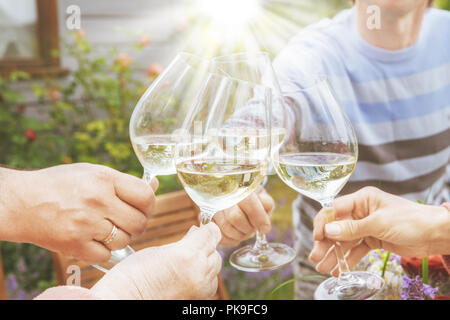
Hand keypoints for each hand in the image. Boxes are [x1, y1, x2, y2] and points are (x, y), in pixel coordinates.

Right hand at [0, 163, 157, 262]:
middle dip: (137, 223)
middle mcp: (97, 201)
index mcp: (104, 179)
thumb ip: (124, 182)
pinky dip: (103, 250)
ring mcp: (86, 224)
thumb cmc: (61, 184)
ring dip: (120, 237)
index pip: (146, 197)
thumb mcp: (93, 173)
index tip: (143, 207)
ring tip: (105, 228)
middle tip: (125, 220)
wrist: (21, 202)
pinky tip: (92, 238)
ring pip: (125, 240)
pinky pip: (106, 255)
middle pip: (139, 222)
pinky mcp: (75, 245)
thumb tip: (154, 185)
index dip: (149, 204)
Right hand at [91, 222, 222, 299]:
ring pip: (215, 267)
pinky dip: (205, 277)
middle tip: (191, 244)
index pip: (212, 233)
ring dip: (206, 261)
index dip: (206, 228)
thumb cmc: (133, 274)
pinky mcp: (197, 299)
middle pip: (215, 250)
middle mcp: (199, 271)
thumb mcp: (159, 250)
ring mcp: (199, 288)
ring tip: (188, 261)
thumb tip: (196, 233)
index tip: (201, 227)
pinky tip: (190, 275)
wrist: (124, 299)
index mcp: (188, 254)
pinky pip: (210, 283)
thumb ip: (182, 242)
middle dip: (206, 245)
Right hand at [213, 188, 274, 246]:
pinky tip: (236, 232)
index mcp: (238, 185)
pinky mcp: (206, 220)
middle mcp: (221, 194)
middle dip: (248, 227)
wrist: (235, 199)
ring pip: (227, 228)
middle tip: (252, 227)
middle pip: (235, 217)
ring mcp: (211, 207)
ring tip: (244, 229)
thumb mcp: (263, 198)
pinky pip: (220, 236)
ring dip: (240, 234)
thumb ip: (266, 205)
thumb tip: (264, 226)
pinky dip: (232, 239)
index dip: (258, 217)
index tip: (265, 228)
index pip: (248, 202)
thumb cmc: (253, 200)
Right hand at [309, 187, 449, 276]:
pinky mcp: (372, 240)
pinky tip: (338, 269)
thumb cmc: (410, 220)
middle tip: (315, 258)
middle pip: (336, 227)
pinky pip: (355, 249)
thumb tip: (328, 230)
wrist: (435, 234)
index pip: (334, 209)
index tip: (317, 238)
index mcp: (362, 199)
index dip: (323, 223)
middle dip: (325, 243)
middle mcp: (361, 212)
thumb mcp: (379, 223)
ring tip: (322, 268)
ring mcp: (366, 226)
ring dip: (333, 254)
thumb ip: (352, 228)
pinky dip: (347, 259)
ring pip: (344, 240)